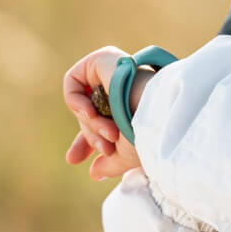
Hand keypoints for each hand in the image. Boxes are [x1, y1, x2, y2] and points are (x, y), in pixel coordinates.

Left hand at [62, 47, 150, 179]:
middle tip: (106, 148)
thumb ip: (110, 163)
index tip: (73, 160)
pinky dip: (76, 104)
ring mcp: (111, 70)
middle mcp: (121, 85)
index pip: (101, 120)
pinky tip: (91, 112)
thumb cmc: (148, 134)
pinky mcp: (101, 58)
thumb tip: (94, 173)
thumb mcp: (127, 155)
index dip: (87, 138)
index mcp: (130, 104)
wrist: (158, 114)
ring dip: (91, 124)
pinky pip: (72, 83)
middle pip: (89, 113)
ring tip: (111, 133)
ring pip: (83, 103)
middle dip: (91, 135)